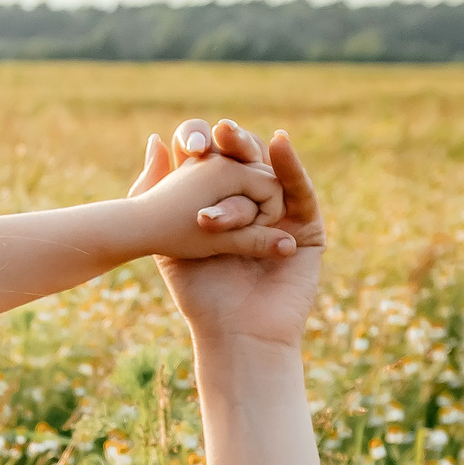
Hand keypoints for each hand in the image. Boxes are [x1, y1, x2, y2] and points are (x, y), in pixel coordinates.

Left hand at [143, 124, 326, 351]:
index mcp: (222, 208)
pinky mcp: (307, 227)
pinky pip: (302, 191)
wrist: (235, 332)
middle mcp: (254, 207)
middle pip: (244, 165)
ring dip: (253, 153)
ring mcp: (283, 215)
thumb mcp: (171, 241)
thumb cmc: (200, 294)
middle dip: (230, 145)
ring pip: (270, 175)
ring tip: (233, 136)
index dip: (204, 149)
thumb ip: (159, 195)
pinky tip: (279, 145)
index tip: (188, 143)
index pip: (215, 166)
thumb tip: (156, 138)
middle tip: (216, 132)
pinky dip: (291, 167)